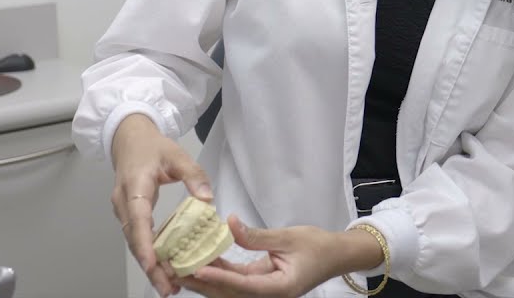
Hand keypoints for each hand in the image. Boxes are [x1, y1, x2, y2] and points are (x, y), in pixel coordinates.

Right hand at [110, 113, 213, 297]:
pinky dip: (149, 253)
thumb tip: (207, 200)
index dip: (145, 244)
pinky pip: (138, 237)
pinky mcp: (129, 215)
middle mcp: (124, 203)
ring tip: (168, 285)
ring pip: (135, 242)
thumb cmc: (152, 146)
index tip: (152, 264)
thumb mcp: (177, 154)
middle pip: (135, 240)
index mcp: (134, 186)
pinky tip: (163, 267)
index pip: (138, 219)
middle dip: (149, 265)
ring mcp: (124, 210)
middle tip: (166, 287)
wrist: (129, 139)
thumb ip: (193, 175)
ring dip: (149, 264)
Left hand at [176, 215, 385, 297]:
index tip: (198, 269)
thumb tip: (229, 224)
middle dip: (202, 281)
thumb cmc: (319, 247)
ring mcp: (263, 292)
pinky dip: (217, 272)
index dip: (219, 278)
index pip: (243, 285)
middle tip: (176, 268)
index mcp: (280, 289)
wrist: (337, 256)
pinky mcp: (259, 284)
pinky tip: (200, 262)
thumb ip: (256, 235)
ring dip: (204, 279)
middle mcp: (268, 296)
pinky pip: (234, 281)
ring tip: (179, 267)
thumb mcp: (288, 237)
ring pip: (228, 290)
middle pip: (229, 293)